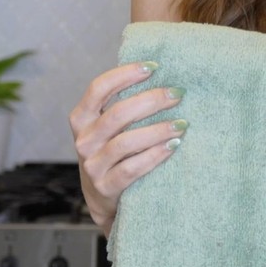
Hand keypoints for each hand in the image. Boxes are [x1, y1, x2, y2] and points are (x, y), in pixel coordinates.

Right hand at [68, 62, 184, 233]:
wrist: (106, 200)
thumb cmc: (116, 153)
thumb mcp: (112, 129)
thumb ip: (127, 106)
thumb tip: (163, 74)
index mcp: (83, 120)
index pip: (98, 89)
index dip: (124, 74)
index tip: (153, 66)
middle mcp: (84, 141)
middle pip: (117, 114)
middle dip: (151, 101)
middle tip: (178, 93)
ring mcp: (92, 166)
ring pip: (125, 142)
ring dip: (157, 130)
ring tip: (182, 124)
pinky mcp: (105, 188)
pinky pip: (132, 169)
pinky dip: (155, 155)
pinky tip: (174, 146)